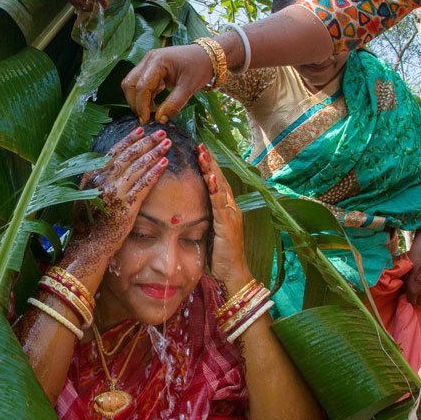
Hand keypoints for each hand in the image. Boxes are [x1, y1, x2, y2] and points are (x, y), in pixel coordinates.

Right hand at [71, 126, 170, 262]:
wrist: (89, 244)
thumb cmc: (88, 222)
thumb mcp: (85, 195)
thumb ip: (96, 179)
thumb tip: (107, 166)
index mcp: (92, 175)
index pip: (114, 151)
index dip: (129, 139)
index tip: (141, 130)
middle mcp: (103, 180)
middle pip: (129, 155)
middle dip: (147, 142)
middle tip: (161, 132)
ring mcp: (115, 192)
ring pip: (138, 167)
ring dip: (154, 153)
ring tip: (167, 144)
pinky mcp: (127, 205)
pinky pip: (144, 184)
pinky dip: (155, 172)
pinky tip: (164, 163)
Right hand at [121, 43, 212, 123]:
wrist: (207, 55)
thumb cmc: (200, 67)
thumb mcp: (189, 87)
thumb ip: (174, 104)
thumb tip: (159, 120)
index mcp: (157, 61)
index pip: (142, 86)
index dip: (142, 105)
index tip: (146, 120)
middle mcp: (148, 59)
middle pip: (130, 84)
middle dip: (135, 103)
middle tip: (146, 118)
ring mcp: (147, 62)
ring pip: (132, 83)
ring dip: (138, 100)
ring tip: (151, 112)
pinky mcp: (149, 68)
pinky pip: (139, 83)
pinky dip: (143, 96)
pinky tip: (154, 104)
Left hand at [198, 144, 249, 288]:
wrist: (232, 275)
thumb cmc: (219, 256)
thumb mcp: (208, 231)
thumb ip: (202, 217)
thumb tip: (187, 207)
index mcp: (226, 209)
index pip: (217, 182)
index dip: (209, 166)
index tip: (199, 150)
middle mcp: (231, 208)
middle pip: (220, 179)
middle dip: (210, 161)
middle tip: (200, 144)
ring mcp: (231, 215)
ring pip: (221, 187)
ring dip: (212, 169)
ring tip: (203, 154)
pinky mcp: (228, 225)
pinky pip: (221, 204)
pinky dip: (216, 189)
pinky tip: (211, 178)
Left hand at [403, 230, 420, 306]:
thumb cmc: (409, 262)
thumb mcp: (403, 275)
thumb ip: (404, 286)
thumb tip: (404, 292)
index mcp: (413, 291)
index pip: (411, 302)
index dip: (408, 299)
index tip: (406, 295)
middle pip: (419, 303)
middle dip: (416, 300)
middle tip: (412, 294)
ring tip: (418, 285)